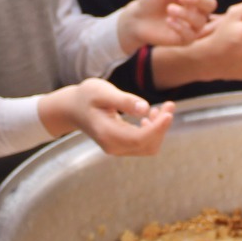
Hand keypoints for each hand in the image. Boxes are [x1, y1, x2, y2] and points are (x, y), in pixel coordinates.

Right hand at [38, 79, 173, 155]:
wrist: (71, 108)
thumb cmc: (85, 96)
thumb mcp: (102, 92)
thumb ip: (123, 100)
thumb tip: (144, 109)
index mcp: (107, 134)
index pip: (139, 138)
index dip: (157, 128)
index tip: (168, 113)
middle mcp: (113, 146)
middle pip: (147, 145)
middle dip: (162, 126)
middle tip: (170, 104)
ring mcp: (117, 148)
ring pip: (148, 146)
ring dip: (159, 129)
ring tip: (162, 108)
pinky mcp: (122, 146)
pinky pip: (143, 144)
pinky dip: (153, 131)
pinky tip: (151, 115)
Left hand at [116, 0, 217, 51]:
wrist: (138, 17)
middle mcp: (198, 10)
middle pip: (211, 4)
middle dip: (198, 0)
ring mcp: (193, 25)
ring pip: (201, 21)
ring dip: (186, 13)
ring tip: (169, 9)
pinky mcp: (185, 39)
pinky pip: (191, 35)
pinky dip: (180, 27)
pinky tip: (168, 21)